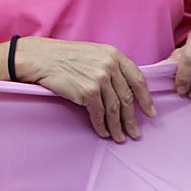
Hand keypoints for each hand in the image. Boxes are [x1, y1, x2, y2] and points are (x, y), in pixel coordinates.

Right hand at [15, 36, 154, 142]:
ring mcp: (99, 79)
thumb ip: (110, 66)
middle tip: (135, 133)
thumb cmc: (63, 55)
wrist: (40, 58)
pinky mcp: (87, 92)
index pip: (138, 80)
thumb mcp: (92, 53)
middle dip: (132, 119)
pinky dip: (102, 126)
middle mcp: (109, 66)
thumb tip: (124, 88)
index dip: (146, 99)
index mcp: (113, 54)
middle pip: (127, 98)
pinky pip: (99, 114)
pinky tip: (103, 132)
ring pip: (115, 109)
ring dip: (118, 127)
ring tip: (120, 137)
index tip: (150, 113)